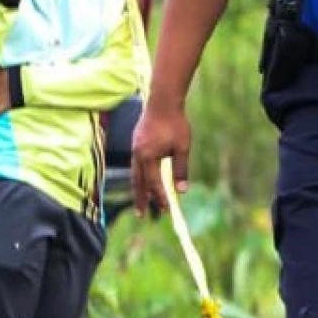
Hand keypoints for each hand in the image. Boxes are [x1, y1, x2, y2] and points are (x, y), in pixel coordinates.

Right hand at [129, 103, 190, 217]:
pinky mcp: (136, 143)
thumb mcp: (182, 148)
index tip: (166, 209)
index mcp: (148, 157)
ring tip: (140, 201)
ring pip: (135, 174)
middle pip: (138, 182)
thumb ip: (181, 170)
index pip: (154, 184)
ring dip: (138, 189)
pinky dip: (138, 176)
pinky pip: (135, 165)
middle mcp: (137, 155)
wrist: (163, 102)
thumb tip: (182, 191)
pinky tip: (143, 180)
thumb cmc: (175, 124)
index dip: (160, 197)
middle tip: (141, 215)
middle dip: (140, 199)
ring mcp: (135, 148)